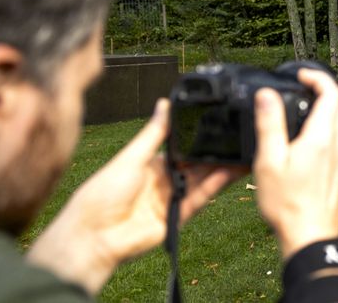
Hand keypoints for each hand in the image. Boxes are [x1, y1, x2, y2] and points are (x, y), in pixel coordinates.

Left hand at [27, 100, 240, 294]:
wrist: (94, 234)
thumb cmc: (102, 193)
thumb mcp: (131, 157)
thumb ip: (154, 133)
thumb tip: (164, 103)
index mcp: (153, 164)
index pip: (184, 148)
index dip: (201, 139)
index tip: (220, 124)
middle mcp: (166, 181)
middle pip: (197, 165)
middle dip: (217, 154)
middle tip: (239, 139)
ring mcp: (173, 199)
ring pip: (203, 181)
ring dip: (222, 169)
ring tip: (243, 155)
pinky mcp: (178, 217)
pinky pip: (200, 199)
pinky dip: (214, 186)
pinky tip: (227, 173)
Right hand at [253, 69, 337, 258]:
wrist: (309, 235)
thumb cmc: (288, 204)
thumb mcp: (269, 161)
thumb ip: (270, 124)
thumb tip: (267, 95)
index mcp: (323, 136)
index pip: (331, 92)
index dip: (317, 76)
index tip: (299, 74)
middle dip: (320, 88)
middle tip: (298, 86)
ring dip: (323, 105)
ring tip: (299, 105)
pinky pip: (337, 134)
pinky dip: (324, 123)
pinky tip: (304, 133)